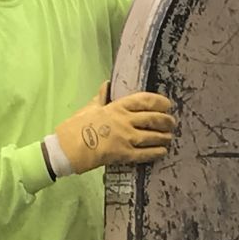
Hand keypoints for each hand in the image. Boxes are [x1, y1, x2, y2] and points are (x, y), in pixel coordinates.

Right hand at [53, 81, 174, 173]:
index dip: (159, 102)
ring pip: (152, 136)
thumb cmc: (75, 127)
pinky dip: (156, 152)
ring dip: (164, 137)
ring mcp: (125, 138)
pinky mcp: (123, 154)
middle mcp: (124, 121)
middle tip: (171, 123)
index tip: (167, 105)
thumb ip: (101, 97)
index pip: (144, 100)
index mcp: (116, 107)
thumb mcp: (89, 108)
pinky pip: (145, 154)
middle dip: (166, 121)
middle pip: (153, 118)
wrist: (66, 148)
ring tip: (169, 138)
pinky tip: (162, 152)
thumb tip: (107, 85)